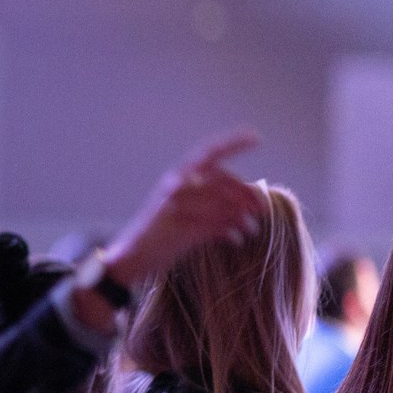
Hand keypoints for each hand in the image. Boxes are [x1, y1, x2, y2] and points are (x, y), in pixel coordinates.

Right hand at [103, 132, 265, 284]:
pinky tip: (236, 240)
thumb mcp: (183, 205)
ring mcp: (175, 205)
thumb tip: (252, 197)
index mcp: (177, 175)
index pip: (208, 152)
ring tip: (251, 229)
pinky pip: (214, 226)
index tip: (255, 138)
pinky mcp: (178, 228)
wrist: (131, 254)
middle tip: (261, 208)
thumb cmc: (162, 229)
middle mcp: (175, 184)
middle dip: (245, 193)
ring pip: (221, 204)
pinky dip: (230, 232)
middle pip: (221, 180)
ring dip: (241, 217)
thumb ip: (210, 197)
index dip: (232, 143)